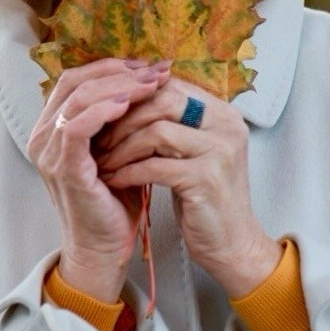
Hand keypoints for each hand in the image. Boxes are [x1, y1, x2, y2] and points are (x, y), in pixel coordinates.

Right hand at [27, 57, 170, 300]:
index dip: (110, 66)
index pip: (75, 79)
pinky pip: (76, 127)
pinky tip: (130, 104)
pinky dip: (103, 110)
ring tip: (151, 83)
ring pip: (76, 98)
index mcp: (52, 128)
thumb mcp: (117, 149)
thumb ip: (120, 118)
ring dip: (118, 85)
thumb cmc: (114, 200)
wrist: (105, 247)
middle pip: (74, 81)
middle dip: (118, 70)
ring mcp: (49, 153)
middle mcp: (43, 136)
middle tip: (155, 69)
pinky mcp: (63, 168)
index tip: (148, 65)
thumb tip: (151, 80)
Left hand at [95, 79, 280, 298]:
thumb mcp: (191, 153)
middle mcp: (227, 126)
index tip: (106, 114)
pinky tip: (115, 179)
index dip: (133, 97)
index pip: (170, 86)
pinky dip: (128, 172)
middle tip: (98, 136)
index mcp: (223, 113)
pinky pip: (155, 166)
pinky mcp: (207, 180)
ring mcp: (220, 151)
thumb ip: (172, 124)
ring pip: (156, 131)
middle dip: (123, 119)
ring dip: (122, 147)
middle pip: (162, 100)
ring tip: (103, 160)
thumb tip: (125, 99)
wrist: (232, 244)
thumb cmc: (205, 198)